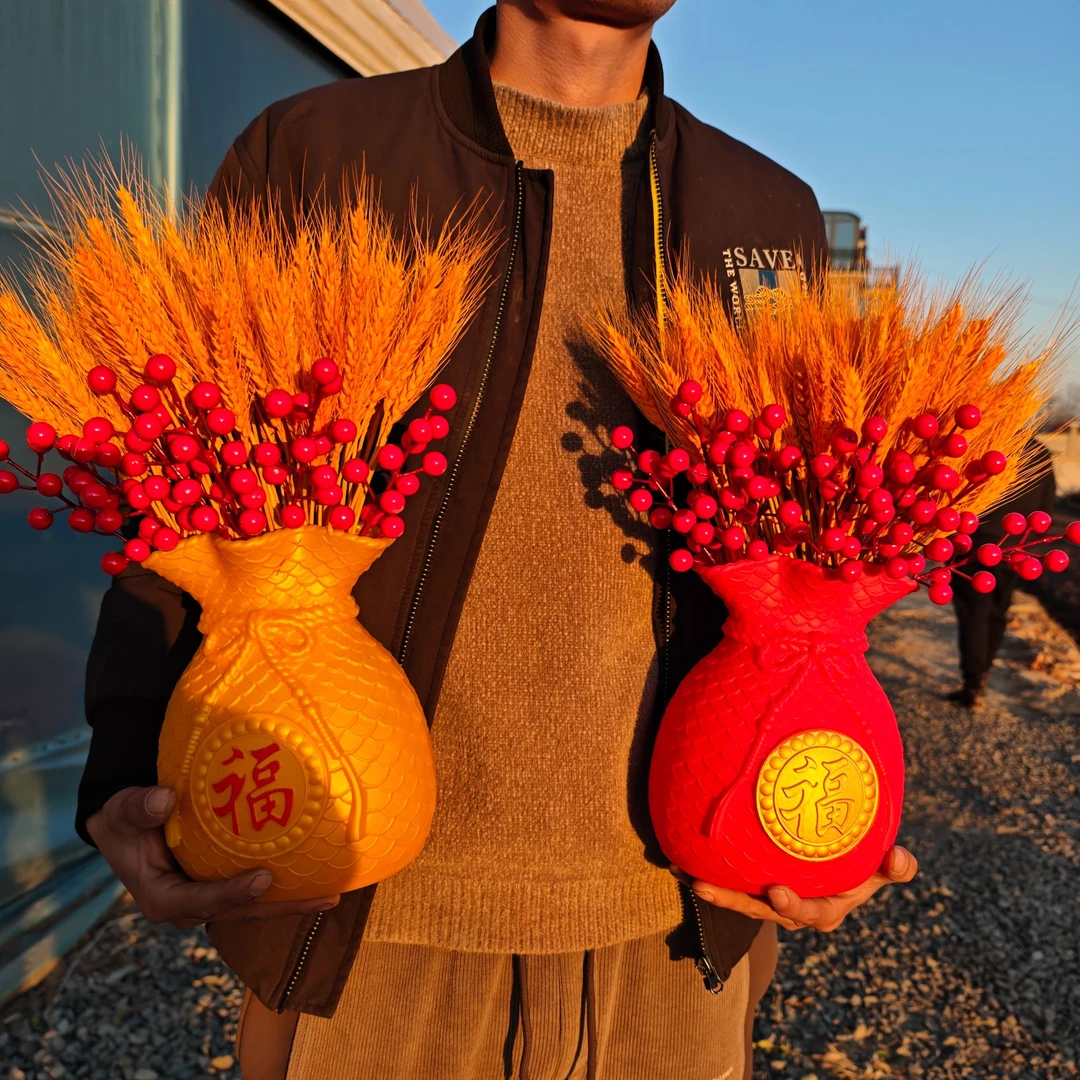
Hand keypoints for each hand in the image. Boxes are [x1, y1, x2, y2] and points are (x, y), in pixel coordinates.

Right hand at [86, 785, 338, 928]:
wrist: (128, 825)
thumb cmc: (126, 819)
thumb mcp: (123, 812)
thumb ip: (139, 807)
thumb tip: (163, 799)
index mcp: (163, 898)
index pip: (202, 902)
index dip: (233, 894)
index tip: (264, 879)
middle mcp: (191, 906)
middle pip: (242, 912)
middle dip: (282, 908)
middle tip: (323, 898)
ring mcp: (210, 898)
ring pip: (255, 906)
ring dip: (292, 901)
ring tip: (333, 892)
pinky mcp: (223, 885)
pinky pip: (256, 889)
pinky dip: (284, 885)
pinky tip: (316, 874)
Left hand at [678, 845, 917, 931]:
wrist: (833, 862)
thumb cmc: (861, 865)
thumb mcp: (880, 869)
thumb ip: (894, 868)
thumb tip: (899, 857)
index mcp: (824, 910)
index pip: (808, 913)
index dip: (792, 906)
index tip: (777, 892)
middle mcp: (792, 910)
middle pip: (760, 910)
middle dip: (733, 901)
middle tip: (707, 887)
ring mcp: (769, 901)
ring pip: (739, 899)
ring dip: (713, 890)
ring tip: (686, 876)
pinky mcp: (753, 888)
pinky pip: (730, 884)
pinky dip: (707, 874)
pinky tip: (679, 863)